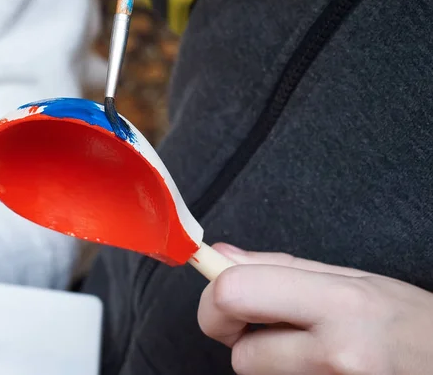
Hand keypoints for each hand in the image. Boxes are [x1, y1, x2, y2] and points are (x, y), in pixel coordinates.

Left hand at [197, 244, 432, 373]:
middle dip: (241, 337)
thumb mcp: (351, 277)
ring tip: (309, 345)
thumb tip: (219, 257)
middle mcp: (336, 354)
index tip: (219, 289)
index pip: (234, 295)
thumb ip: (278, 268)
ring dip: (268, 359)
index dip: (214, 296)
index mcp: (337, 303)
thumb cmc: (405, 320)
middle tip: (265, 322)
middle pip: (240, 354)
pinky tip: (317, 363)